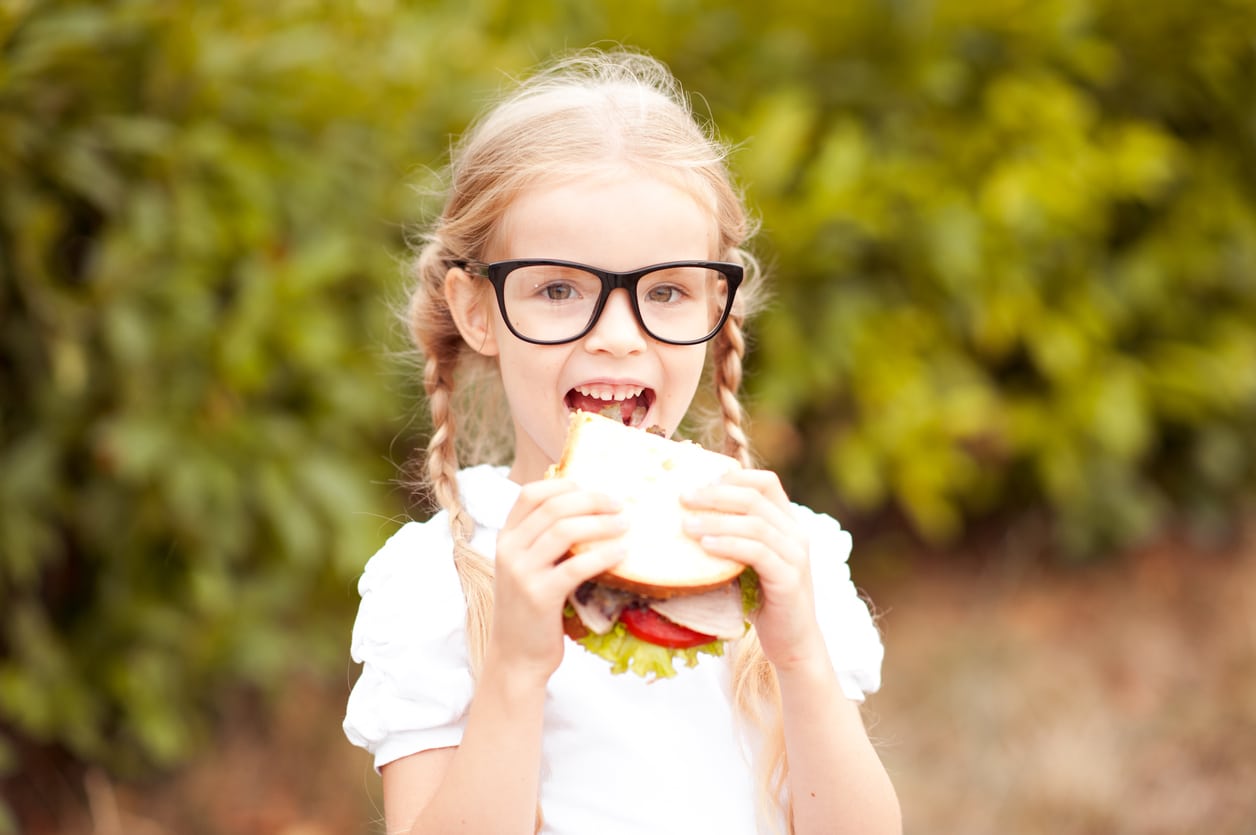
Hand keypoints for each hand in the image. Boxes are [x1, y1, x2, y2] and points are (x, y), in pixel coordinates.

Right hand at [489, 478, 627, 680]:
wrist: (515, 658)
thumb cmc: (529, 612)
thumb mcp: (527, 570)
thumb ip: (543, 542)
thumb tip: (587, 512)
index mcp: (505, 539)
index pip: (529, 494)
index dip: (562, 484)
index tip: (590, 487)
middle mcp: (509, 551)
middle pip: (553, 507)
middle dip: (591, 500)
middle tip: (618, 505)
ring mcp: (521, 573)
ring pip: (564, 530)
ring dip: (600, 523)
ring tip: (624, 525)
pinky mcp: (539, 596)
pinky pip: (577, 566)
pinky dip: (603, 555)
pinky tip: (622, 552)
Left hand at [680, 469, 825, 671]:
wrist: (792, 642)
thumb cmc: (761, 600)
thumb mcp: (745, 561)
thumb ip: (730, 537)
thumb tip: (684, 516)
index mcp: (788, 523)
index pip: (766, 482)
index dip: (733, 476)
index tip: (699, 481)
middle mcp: (796, 533)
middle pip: (755, 498)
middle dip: (715, 494)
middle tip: (683, 498)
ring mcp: (796, 556)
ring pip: (755, 523)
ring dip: (717, 520)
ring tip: (686, 525)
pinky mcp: (790, 579)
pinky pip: (758, 552)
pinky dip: (729, 545)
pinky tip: (706, 546)